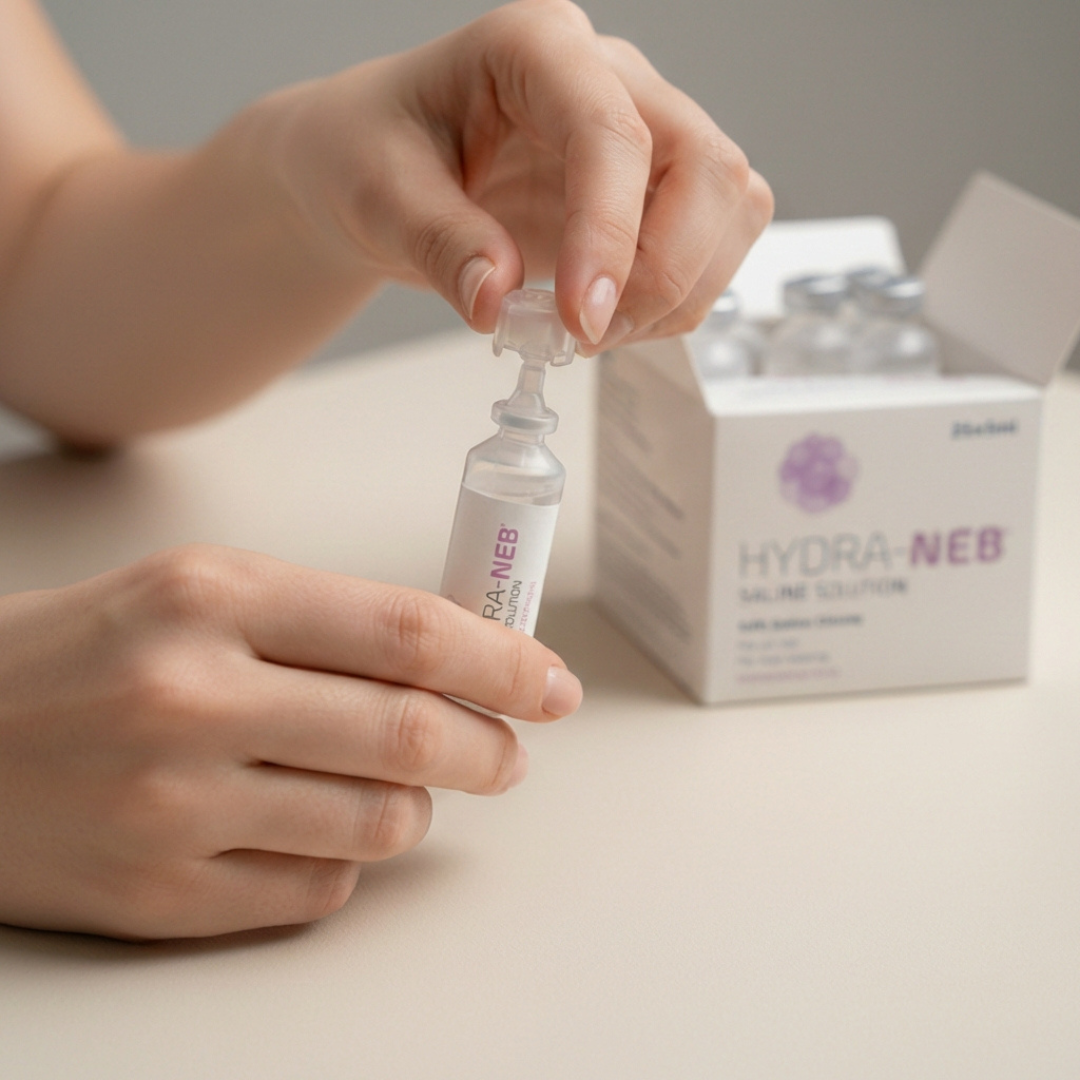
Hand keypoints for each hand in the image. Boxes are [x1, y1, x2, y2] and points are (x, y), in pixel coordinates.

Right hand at [0, 545, 581, 939]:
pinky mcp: (157, 896)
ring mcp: (174, 807)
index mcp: (214, 598)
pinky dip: (347, 859)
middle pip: (410, 735)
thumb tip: (458, 662)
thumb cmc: (88, 652)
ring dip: (420, 807)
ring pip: (379, 824)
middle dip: (492, 748)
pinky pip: (317, 890)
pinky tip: (319, 828)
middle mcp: (194, 699)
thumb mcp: (202, 591)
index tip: (550, 684)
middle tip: (510, 752)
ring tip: (405, 787)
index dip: (502, 662)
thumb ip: (329, 622)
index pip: (407, 633)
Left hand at [266, 0, 772, 353]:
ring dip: (680, 291)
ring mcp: (643, 132)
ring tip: (591, 332)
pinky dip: (678, 301)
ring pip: (730, 204)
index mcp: (535, 49)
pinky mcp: (654, 192)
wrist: (380, 168)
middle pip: (704, 164)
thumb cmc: (373, 154)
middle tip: (586, 332)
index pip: (610, 130)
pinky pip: (714, 244)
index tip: (578, 317)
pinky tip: (610, 320)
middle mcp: (608, 79)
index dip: (608, 232)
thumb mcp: (377, 194)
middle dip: (662, 269)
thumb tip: (499, 301)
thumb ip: (439, 241)